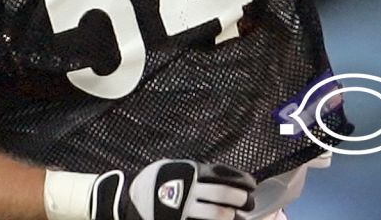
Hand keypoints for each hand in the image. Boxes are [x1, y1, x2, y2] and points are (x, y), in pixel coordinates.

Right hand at [92, 160, 255, 219]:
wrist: (129, 198)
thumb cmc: (156, 181)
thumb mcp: (174, 167)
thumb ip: (196, 170)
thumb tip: (226, 176)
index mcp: (189, 171)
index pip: (224, 174)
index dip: (243, 180)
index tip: (251, 185)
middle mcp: (189, 188)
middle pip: (224, 195)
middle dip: (243, 200)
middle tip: (249, 203)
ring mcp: (184, 208)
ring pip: (218, 215)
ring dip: (233, 217)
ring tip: (238, 217)